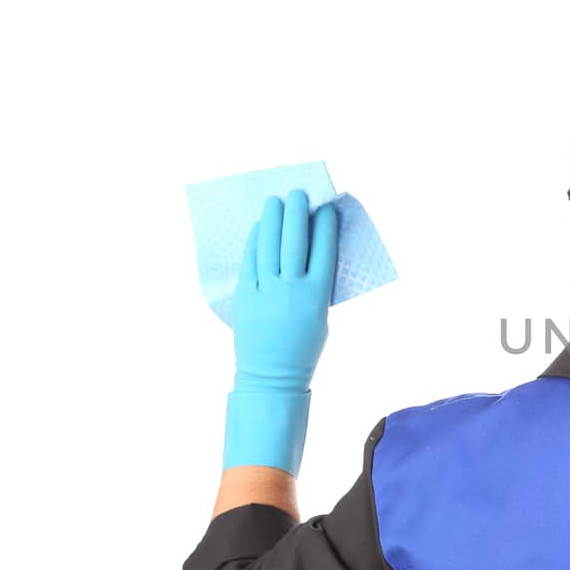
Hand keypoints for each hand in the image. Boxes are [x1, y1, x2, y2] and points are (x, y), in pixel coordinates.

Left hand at [233, 189, 338, 391]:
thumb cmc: (303, 345)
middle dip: (297, 214)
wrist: (273, 375)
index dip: (324, 225)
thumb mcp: (321, 315)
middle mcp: (292, 289)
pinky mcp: (245, 295)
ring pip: (270, 246)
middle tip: (298, 194)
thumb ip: (317, 284)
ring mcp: (266, 291)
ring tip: (276, 200)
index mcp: (318, 295)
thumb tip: (312, 249)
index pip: (323, 250)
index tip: (324, 208)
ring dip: (273, 219)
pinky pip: (250, 260)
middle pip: (295, 241)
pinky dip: (255, 240)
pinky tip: (260, 226)